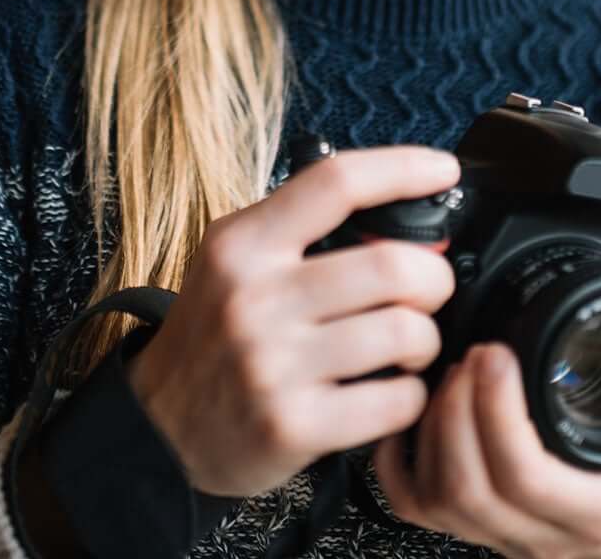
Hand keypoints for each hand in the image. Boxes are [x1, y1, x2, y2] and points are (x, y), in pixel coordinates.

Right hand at [126, 145, 460, 497]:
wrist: (157, 432)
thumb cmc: (214, 337)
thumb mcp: (233, 263)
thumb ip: (302, 234)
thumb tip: (408, 216)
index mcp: (241, 244)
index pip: (335, 183)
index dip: (403, 168)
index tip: (443, 171)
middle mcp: (255, 298)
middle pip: (392, 265)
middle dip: (434, 278)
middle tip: (429, 292)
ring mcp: (273, 365)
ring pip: (404, 333)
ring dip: (425, 340)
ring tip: (408, 347)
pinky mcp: (293, 425)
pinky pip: (396, 400)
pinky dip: (411, 395)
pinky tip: (391, 391)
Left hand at [373, 282, 600, 558]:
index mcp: (598, 510)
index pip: (526, 477)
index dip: (497, 413)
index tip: (498, 352)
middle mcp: (543, 534)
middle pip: (466, 488)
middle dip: (456, 409)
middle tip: (473, 351)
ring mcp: (502, 536)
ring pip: (434, 500)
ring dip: (430, 427)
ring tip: (454, 373)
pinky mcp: (476, 528)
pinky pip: (414, 505)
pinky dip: (397, 457)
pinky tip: (415, 410)